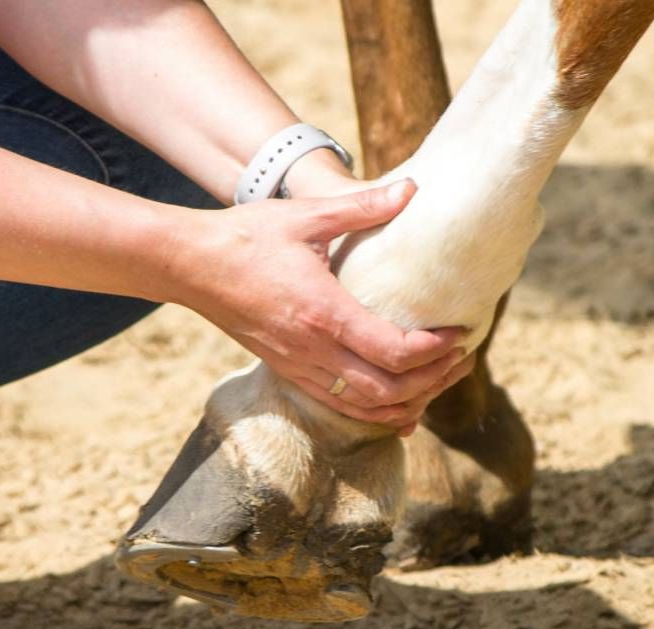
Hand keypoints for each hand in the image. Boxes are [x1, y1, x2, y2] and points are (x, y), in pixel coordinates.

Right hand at [170, 179, 474, 433]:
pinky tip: (401, 408)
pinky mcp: (287, 372)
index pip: (394, 351)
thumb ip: (362, 206)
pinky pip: (341, 407)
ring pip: (366, 409)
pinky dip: (377, 413)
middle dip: (434, 380)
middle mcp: (312, 350)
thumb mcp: (305, 215)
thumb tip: (412, 189)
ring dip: (410, 402)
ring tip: (440, 380)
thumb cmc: (246, 236)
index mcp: (323, 312)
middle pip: (388, 390)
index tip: (461, 332)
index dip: (436, 350)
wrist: (190, 265)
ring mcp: (298, 367)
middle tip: (464, 357)